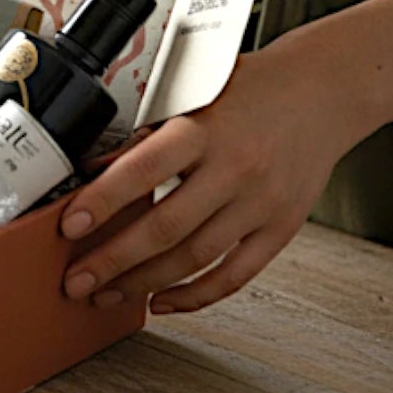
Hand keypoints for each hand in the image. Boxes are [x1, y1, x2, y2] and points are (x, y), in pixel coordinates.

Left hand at [56, 40, 362, 313]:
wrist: (324, 92)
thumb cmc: (250, 90)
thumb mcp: (191, 95)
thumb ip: (148, 136)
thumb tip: (94, 173)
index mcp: (206, 129)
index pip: (145, 169)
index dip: (103, 201)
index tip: (69, 226)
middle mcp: (236, 168)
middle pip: (167, 226)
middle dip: (114, 260)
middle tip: (76, 280)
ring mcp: (262, 203)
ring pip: (196, 258)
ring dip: (145, 283)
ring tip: (106, 294)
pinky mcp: (282, 228)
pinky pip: (236, 274)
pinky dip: (196, 295)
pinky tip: (162, 302)